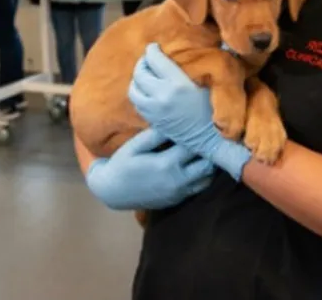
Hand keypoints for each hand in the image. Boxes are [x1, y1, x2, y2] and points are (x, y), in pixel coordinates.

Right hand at [85, 128, 215, 210]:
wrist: (113, 192)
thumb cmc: (122, 164)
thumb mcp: (135, 146)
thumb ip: (155, 135)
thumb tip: (174, 122)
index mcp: (166, 164)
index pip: (194, 147)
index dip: (199, 134)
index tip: (201, 124)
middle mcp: (177, 180)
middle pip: (207, 164)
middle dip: (208, 150)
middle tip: (206, 137)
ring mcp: (179, 192)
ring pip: (207, 178)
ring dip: (208, 164)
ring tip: (203, 150)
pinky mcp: (178, 199)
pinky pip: (200, 187)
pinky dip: (202, 176)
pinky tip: (196, 163)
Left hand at [129, 43, 251, 180]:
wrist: (212, 140)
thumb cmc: (215, 109)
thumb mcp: (207, 84)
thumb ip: (191, 69)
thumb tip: (182, 53)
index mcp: (177, 84)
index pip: (155, 60)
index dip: (152, 50)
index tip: (153, 47)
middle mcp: (162, 97)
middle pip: (140, 74)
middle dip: (142, 64)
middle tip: (148, 60)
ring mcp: (155, 111)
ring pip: (134, 90)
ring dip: (137, 80)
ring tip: (145, 76)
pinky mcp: (154, 122)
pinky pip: (138, 105)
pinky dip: (139, 95)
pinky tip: (146, 92)